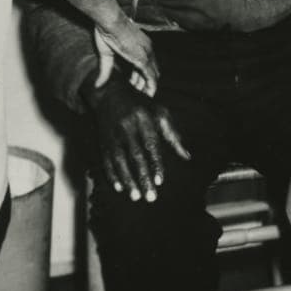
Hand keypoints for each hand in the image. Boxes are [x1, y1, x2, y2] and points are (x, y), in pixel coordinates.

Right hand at [86, 78, 189, 202]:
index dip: (155, 163)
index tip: (160, 181)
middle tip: (150, 197)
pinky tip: (118, 188)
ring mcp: (113, 135)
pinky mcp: (103, 141)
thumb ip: (173, 134)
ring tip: (135, 197)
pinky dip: (112, 175)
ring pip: (119, 161)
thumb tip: (187, 157)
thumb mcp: (160, 112)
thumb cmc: (141, 106)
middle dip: (142, 178)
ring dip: (127, 180)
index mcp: (144, 119)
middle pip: (135, 156)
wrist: (110, 93)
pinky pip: (106, 160)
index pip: (151, 144)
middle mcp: (127, 127)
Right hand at [94, 17, 159, 96]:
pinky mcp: (143, 59)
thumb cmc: (108, 31)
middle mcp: (147, 49)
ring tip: (143, 97)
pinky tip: (149, 95)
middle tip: (137, 92)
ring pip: (153, 75)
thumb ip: (106, 70)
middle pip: (151, 70)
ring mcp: (146, 54)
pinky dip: (151, 86)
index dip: (140, 75)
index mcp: (140, 45)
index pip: (145, 63)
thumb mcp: (107, 54)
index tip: (133, 83)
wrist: (111, 21)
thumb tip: (98, 85)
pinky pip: (150, 76)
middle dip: (144, 82)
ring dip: (148, 87)